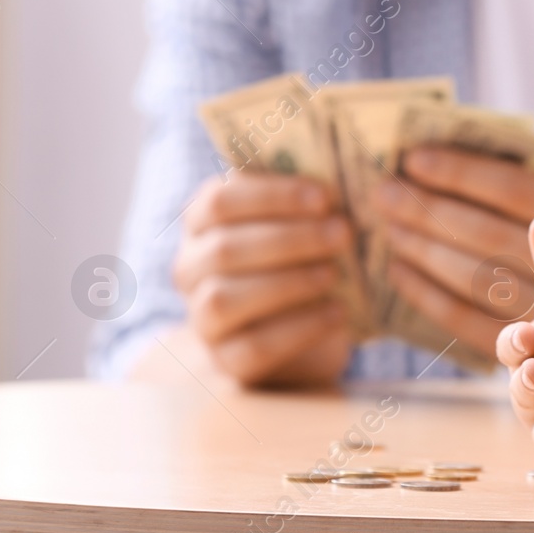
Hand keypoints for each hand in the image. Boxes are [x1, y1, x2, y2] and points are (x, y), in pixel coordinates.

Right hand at [173, 171, 354, 387]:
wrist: (309, 328)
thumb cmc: (308, 258)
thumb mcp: (305, 223)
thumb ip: (308, 200)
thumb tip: (342, 171)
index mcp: (203, 223)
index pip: (218, 201)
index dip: (271, 196)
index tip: (324, 197)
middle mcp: (191, 269)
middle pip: (224, 250)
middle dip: (289, 239)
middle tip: (343, 233)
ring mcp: (202, 318)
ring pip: (225, 299)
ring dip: (288, 283)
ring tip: (335, 273)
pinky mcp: (226, 360)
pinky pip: (253, 347)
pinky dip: (299, 328)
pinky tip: (338, 313)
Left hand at [373, 148, 533, 359]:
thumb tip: (475, 150)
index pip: (514, 190)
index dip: (462, 173)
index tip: (415, 159)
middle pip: (487, 235)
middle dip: (429, 211)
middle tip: (384, 193)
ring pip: (475, 277)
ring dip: (425, 249)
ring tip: (389, 225)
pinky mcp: (524, 347)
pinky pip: (468, 321)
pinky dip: (428, 297)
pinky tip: (398, 272)